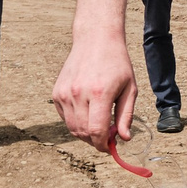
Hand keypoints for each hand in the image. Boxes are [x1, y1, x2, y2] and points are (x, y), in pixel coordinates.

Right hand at [54, 33, 137, 151]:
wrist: (95, 39)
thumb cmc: (117, 63)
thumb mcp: (130, 88)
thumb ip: (125, 115)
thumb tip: (124, 139)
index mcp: (99, 93)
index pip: (96, 131)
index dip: (103, 145)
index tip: (110, 148)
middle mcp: (78, 94)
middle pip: (83, 132)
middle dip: (95, 141)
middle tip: (106, 137)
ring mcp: (64, 93)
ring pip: (72, 127)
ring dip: (85, 133)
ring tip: (98, 124)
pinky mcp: (57, 92)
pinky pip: (65, 117)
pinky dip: (75, 121)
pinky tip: (87, 111)